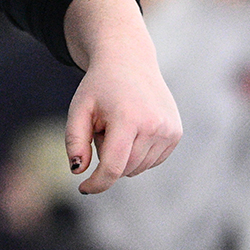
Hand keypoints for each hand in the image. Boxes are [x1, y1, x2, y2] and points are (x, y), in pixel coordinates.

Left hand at [65, 31, 182, 194]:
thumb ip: (74, 141)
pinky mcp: (176, 133)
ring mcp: (169, 130)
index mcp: (129, 118)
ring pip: (138, 167)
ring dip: (123, 155)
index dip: (97, 183)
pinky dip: (137, 153)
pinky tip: (133, 127)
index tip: (84, 188)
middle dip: (108, 156)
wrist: (129, 61)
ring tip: (119, 124)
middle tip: (103, 127)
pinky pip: (151, 161)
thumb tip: (79, 171)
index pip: (113, 167)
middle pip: (125, 168)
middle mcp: (154, 125)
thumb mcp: (79, 109)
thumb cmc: (99, 87)